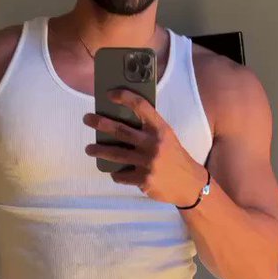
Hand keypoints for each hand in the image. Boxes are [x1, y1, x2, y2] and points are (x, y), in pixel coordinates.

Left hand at [83, 89, 205, 205]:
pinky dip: (116, 173)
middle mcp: (153, 144)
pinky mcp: (144, 180)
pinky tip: (116, 172)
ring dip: (98, 151)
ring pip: (115, 154)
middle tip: (87, 119)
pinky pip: (121, 175)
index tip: (109, 94)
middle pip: (120, 131)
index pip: (141, 107)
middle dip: (100, 123)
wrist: (190, 184)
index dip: (124, 97)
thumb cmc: (175, 157)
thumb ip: (149, 130)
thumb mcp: (167, 138)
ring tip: (89, 149)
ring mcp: (148, 163)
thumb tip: (121, 119)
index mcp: (160, 129)